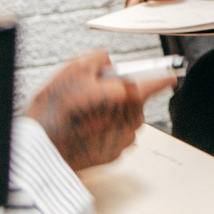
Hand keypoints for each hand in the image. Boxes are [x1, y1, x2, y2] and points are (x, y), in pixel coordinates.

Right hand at [26, 49, 176, 170]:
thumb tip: (108, 63)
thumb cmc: (57, 111)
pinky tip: (84, 128)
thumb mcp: (74, 68)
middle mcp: (132, 119)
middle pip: (136, 98)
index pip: (159, 80)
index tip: (170, 72)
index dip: (163, 73)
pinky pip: (115, 135)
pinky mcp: (114, 155)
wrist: (43, 149)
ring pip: (125, 117)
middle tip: (93, 92)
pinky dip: (104, 130)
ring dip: (111, 112)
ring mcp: (124, 139)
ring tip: (84, 112)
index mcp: (127, 94)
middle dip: (119, 93)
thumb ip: (100, 58)